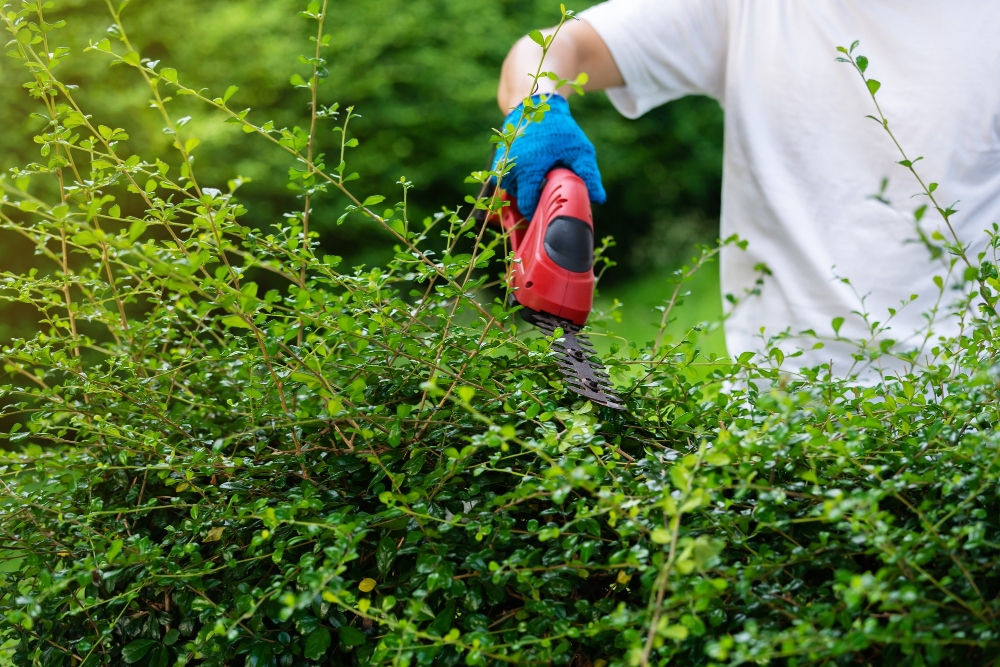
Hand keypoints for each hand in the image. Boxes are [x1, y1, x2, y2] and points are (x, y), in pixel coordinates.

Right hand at [492, 94, 605, 219]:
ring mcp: (502, 162)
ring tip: (538, 177)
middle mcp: (511, 166)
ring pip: (510, 188)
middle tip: (546, 190)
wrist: (536, 104)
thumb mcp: (579, 150)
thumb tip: (598, 199)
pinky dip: (516, 179)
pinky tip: (530, 170)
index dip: (537, 211)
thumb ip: (588, 175)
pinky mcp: (498, 157)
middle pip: (518, 197)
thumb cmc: (559, 129)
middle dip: (531, 198)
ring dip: (523, 188)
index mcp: (529, 168)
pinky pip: (505, 177)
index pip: (527, 203)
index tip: (546, 212)